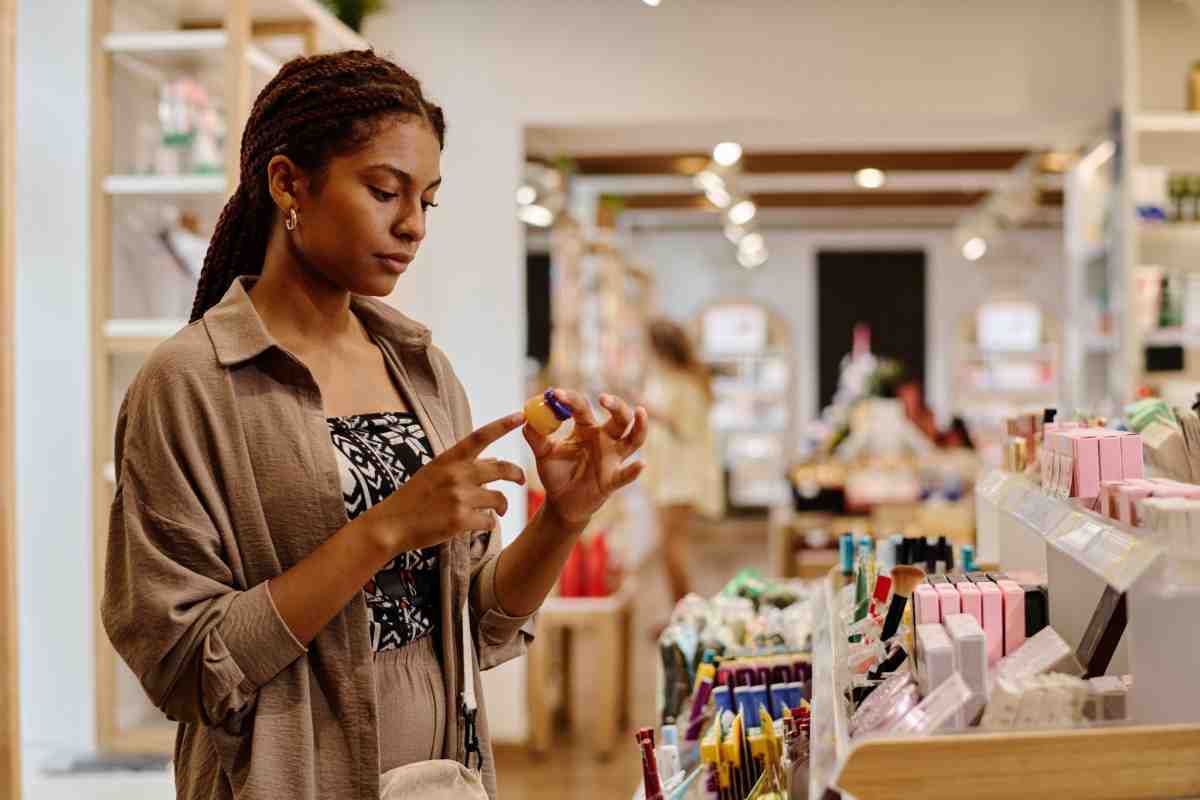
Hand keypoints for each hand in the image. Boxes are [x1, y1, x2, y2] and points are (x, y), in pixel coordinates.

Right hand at [361, 412, 526, 554]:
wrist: (391, 525)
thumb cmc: (414, 498)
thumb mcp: (435, 472)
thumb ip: (463, 466)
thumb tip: (494, 461)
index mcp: (449, 459)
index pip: (480, 436)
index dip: (503, 425)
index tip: (521, 416)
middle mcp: (456, 474)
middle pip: (502, 468)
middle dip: (517, 474)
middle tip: (521, 480)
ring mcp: (459, 497)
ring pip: (498, 498)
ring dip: (502, 506)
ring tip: (499, 511)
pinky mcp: (460, 520)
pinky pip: (489, 521)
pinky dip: (489, 524)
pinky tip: (481, 525)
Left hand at [524, 389, 647, 527]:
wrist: (561, 502)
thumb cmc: (556, 473)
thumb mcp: (543, 454)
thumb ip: (535, 436)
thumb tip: (526, 418)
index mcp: (586, 428)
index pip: (583, 407)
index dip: (570, 400)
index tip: (555, 394)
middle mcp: (605, 439)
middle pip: (619, 417)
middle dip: (615, 405)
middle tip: (603, 398)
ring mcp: (612, 459)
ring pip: (633, 439)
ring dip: (639, 426)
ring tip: (640, 412)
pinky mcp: (612, 480)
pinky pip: (625, 474)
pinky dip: (634, 470)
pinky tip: (641, 464)